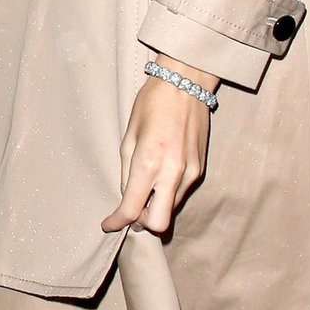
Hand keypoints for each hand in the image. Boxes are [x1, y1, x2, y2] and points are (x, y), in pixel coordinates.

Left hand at [102, 57, 216, 236]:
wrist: (186, 84)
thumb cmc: (152, 104)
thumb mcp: (128, 136)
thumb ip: (126, 172)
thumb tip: (126, 196)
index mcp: (148, 162)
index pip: (131, 209)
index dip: (116, 222)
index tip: (109, 224)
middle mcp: (172, 173)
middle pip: (158, 224)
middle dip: (142, 223)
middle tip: (131, 212)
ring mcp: (190, 173)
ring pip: (170, 210)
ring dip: (155, 207)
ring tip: (144, 189)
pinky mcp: (200, 169)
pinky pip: (180, 193)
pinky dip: (167, 194)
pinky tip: (160, 177)